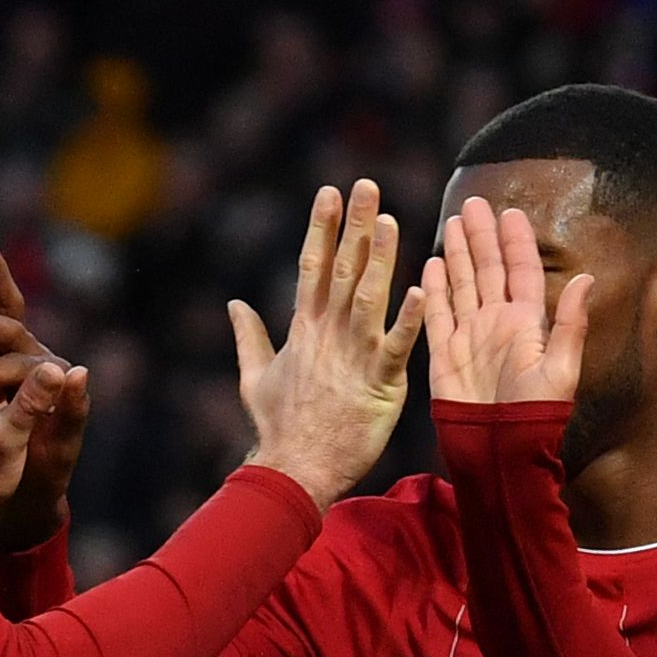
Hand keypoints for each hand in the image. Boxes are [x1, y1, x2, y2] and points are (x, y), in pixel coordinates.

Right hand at [229, 182, 425, 509]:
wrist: (293, 471)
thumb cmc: (278, 429)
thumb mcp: (255, 377)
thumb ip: (249, 337)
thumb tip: (235, 304)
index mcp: (304, 329)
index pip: (313, 265)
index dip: (322, 227)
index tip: (330, 191)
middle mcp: (328, 335)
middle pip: (342, 270)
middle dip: (354, 226)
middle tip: (367, 185)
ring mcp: (354, 358)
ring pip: (369, 298)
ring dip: (380, 258)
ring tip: (391, 220)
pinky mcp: (380, 385)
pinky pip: (397, 347)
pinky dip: (408, 320)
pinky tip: (421, 290)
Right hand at [418, 197, 590, 406]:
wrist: (498, 449)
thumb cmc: (534, 416)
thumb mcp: (561, 369)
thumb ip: (570, 323)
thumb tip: (587, 277)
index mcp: (527, 324)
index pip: (521, 272)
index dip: (516, 242)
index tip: (510, 213)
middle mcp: (497, 324)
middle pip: (489, 269)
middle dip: (481, 236)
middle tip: (474, 204)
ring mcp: (470, 336)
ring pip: (463, 284)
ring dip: (458, 253)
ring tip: (452, 222)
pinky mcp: (445, 352)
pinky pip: (437, 312)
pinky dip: (434, 288)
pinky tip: (431, 263)